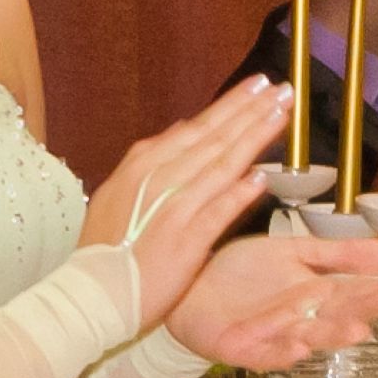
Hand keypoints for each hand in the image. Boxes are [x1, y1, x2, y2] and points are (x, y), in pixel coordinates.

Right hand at [87, 78, 299, 328]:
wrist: (94, 291)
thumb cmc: (110, 247)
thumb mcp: (121, 192)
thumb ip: (153, 159)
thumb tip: (183, 127)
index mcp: (144, 164)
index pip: (197, 127)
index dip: (231, 105)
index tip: (259, 85)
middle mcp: (158, 178)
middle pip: (214, 137)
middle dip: (250, 110)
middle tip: (282, 89)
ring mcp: (173, 207)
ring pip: (220, 165)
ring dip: (253, 137)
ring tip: (282, 115)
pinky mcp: (185, 240)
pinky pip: (217, 211)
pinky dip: (238, 194)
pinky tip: (261, 176)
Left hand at [168, 230, 377, 369]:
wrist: (189, 289)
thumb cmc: (242, 274)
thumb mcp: (295, 253)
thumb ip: (339, 254)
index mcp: (317, 297)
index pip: (355, 293)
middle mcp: (303, 321)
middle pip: (337, 317)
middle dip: (363, 309)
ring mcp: (275, 338)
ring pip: (309, 338)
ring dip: (332, 335)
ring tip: (355, 329)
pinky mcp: (245, 351)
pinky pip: (267, 354)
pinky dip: (282, 352)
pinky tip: (298, 345)